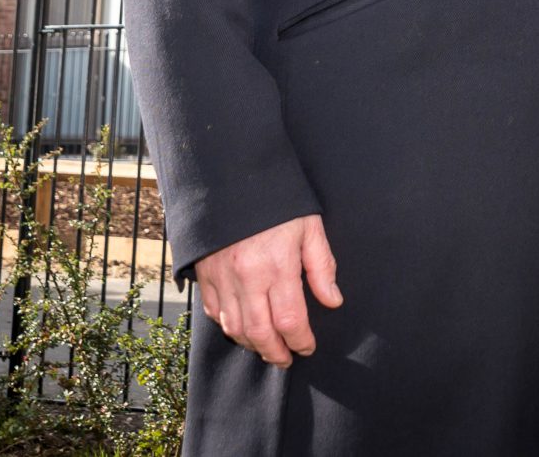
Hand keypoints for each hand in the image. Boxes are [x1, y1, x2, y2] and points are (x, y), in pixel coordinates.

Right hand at [193, 214, 342, 366]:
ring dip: (251, 345)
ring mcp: (222, 278)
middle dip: (275, 353)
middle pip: (259, 333)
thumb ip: (322, 266)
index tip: (308, 347)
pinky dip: (228, 326)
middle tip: (286, 359)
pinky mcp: (205, 274)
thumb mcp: (309, 227)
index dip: (300, 340)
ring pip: (234, 328)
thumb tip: (333, 301)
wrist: (232, 180)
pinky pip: (214, 312)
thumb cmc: (277, 203)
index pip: (290, 319)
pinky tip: (242, 328)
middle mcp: (246, 278)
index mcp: (277, 266)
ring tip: (267, 348)